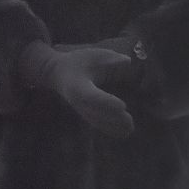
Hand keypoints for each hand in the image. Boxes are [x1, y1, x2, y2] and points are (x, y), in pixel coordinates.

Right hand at [19, 41, 135, 137]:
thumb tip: (128, 62)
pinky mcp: (85, 115)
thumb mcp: (93, 56)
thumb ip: (111, 59)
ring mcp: (81, 110)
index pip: (92, 97)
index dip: (107, 103)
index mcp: (79, 86)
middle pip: (95, 114)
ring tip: (130, 129)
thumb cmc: (77, 63)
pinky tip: (124, 133)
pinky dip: (110, 130)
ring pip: (97, 122)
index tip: (123, 106)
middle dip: (113, 119)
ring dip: (113, 127)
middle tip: (130, 121)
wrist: (58, 74)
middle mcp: (78, 102)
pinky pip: (97, 125)